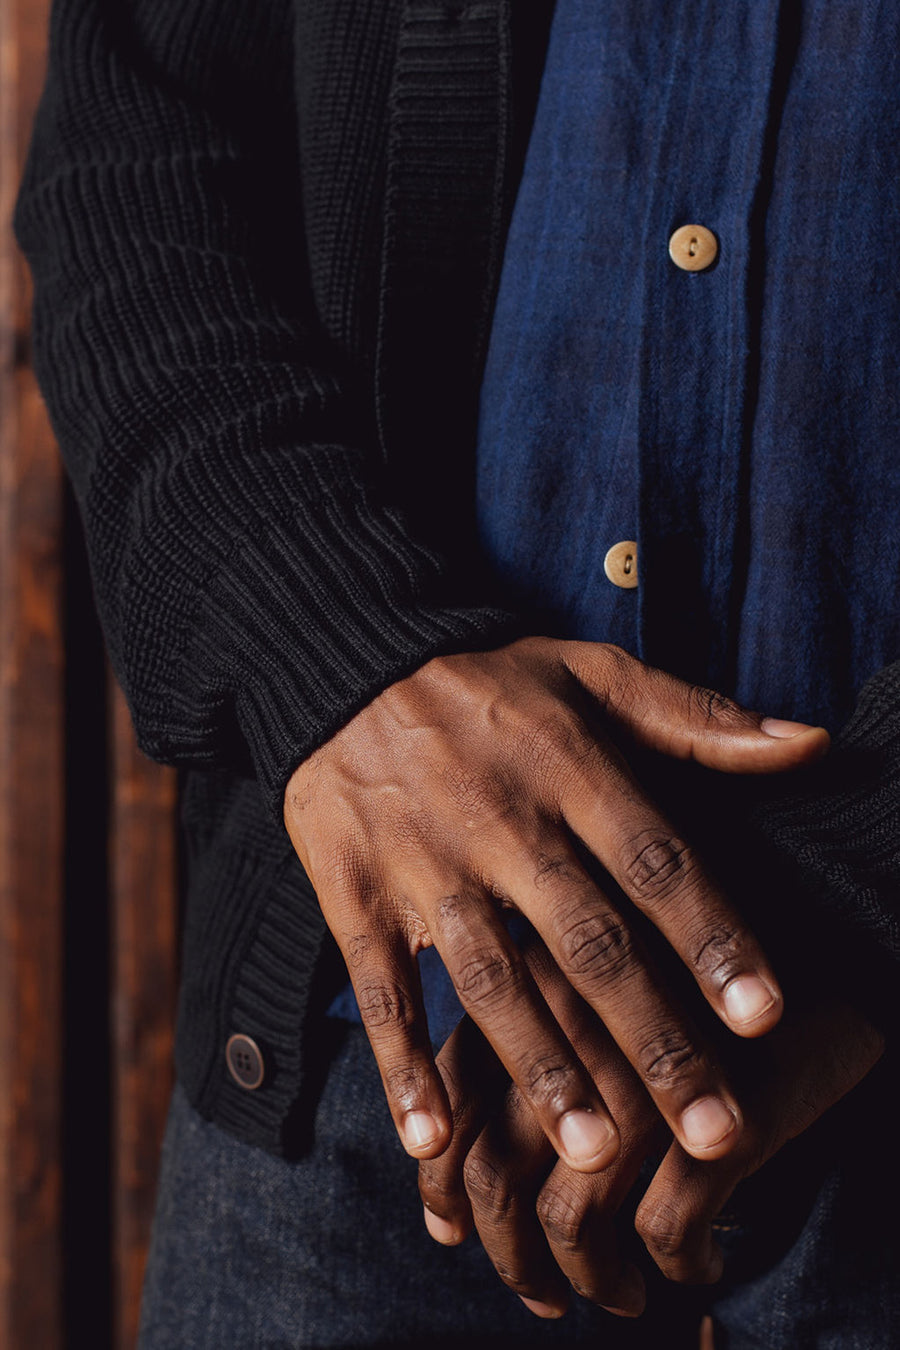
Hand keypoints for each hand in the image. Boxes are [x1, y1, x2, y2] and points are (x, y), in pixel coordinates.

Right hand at [283, 637, 827, 1168]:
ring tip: (594, 1151)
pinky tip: (433, 1139)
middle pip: (588, 942)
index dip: (713, 938)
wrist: (344, 663)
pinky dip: (401, 1063)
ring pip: (491, 976)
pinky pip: (380, 988)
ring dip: (541, 1065)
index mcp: (570, 769)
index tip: (763, 1015)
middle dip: (652, 1038)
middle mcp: (503, 823)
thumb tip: (811, 745)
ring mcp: (424, 863)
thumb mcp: (592, 674)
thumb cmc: (487, 681)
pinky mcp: (355, 893)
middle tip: (709, 1129)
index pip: (656, 863)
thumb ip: (698, 716)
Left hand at [419, 943, 882, 1317]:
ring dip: (587, 1280)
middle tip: (537, 1291)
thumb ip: (513, 1056)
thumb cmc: (686, 972)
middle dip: (508, 1255)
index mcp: (534, 985)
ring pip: (571, 1219)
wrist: (823, 932)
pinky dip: (675, 1267)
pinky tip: (697, 1267)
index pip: (453, 1105)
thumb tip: (445, 1187)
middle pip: (498, 1172)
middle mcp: (578, 1029)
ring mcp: (650, 1071)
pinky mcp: (727, 1113)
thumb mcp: (591, 988)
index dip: (445, 1184)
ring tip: (616, 1294)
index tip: (455, 1230)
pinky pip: (667, 1230)